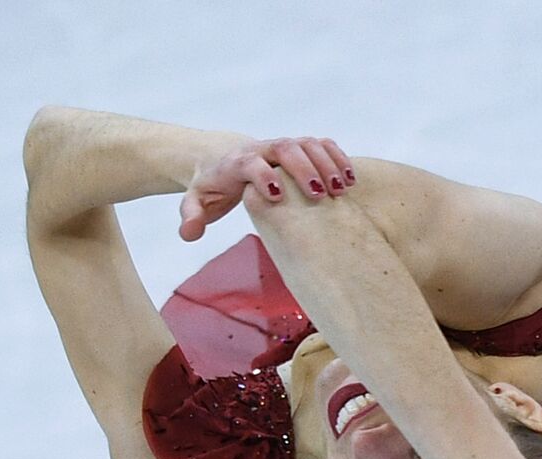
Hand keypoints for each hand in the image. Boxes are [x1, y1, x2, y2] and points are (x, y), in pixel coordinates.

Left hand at [179, 137, 355, 241]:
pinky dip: (337, 157)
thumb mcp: (196, 202)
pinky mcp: (298, 148)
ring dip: (327, 163)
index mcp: (236, 162)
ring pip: (307, 143)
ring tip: (342, 189)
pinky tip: (351, 179)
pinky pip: (321, 145)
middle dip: (304, 168)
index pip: (251, 162)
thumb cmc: (212, 186)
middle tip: (320, 195)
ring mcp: (282, 146)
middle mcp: (262, 149)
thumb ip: (191, 217)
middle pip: (285, 147)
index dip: (263, 175)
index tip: (277, 195)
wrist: (221, 160)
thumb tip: (190, 233)